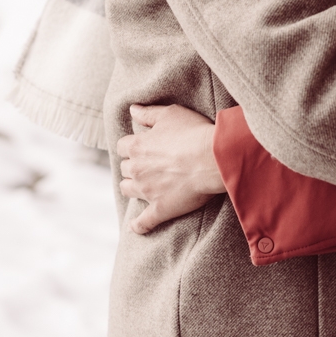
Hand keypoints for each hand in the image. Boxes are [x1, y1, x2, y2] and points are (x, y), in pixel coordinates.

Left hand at [117, 104, 226, 234]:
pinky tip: (136, 226)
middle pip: (125, 168)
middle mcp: (137, 169)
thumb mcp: (170, 114)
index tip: (141, 146)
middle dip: (134, 165)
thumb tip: (132, 110)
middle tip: (148, 164)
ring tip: (143, 185)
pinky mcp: (159, 209)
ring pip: (128, 190)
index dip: (131, 146)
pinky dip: (138, 225)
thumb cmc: (194, 132)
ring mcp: (147, 191)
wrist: (213, 158)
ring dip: (132, 186)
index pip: (122, 146)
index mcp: (137, 146)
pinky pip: (143, 222)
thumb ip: (148, 113)